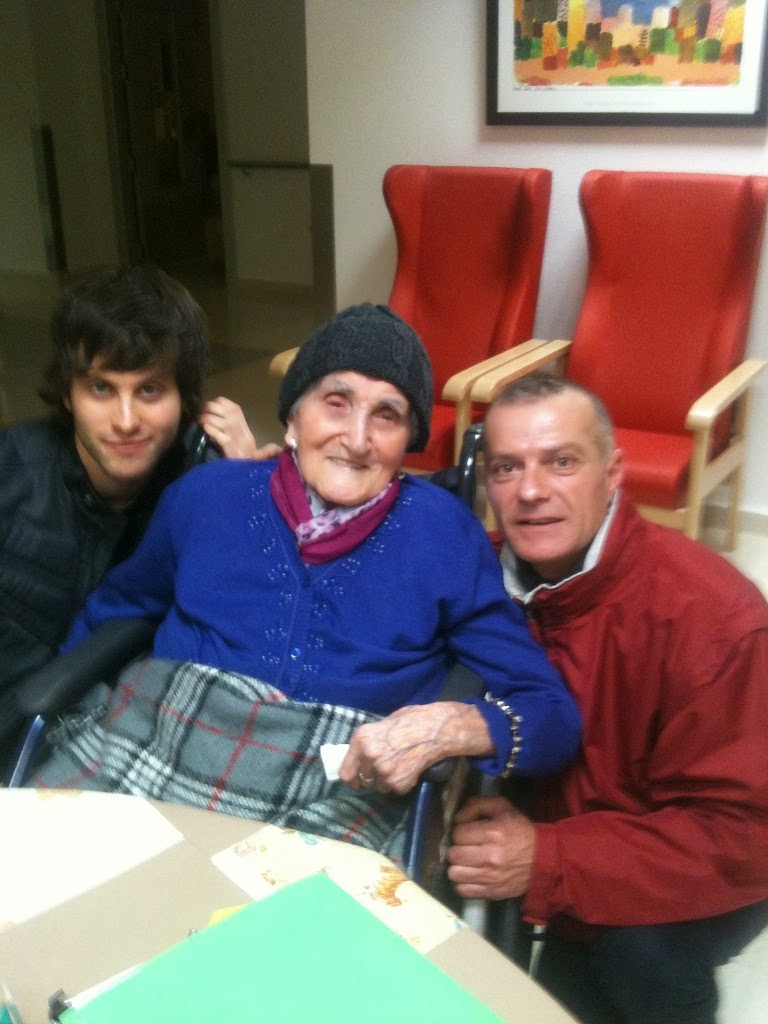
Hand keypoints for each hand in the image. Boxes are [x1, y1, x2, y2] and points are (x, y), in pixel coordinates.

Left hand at [199, 398, 281, 459]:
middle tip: (200, 415)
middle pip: (215, 407)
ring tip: (200, 423)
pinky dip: (210, 430)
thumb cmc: (244, 446)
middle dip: (204, 410)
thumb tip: (213, 413)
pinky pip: (217, 433)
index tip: (207, 410)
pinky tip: (206, 429)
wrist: (251, 462)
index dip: (211, 404)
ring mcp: (232, 432)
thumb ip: (229, 420)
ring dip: (204, 419)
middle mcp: (236, 421)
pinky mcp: (228, 444)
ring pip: (214, 419)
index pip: (222, 401)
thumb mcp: (240, 429)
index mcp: (239, 416)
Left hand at [338, 702, 493, 795]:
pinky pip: (396, 789)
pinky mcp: (399, 783)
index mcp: (362, 740)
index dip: (352, 778)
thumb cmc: (412, 720)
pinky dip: (403, 783)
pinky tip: (411, 769)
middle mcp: (369, 757)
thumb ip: (369, 741)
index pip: (345, 773)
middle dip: (374, 776)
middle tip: (387, 766)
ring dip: (388, 780)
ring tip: (401, 765)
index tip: (358, 779)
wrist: (437, 729)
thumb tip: (360, 756)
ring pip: (380, 787)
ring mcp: (384, 772)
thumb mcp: (383, 724)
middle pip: (365, 781)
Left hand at [446, 795, 534, 899]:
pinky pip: (463, 890)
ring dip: (458, 867)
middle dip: (457, 849)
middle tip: (465, 848)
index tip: (467, 833)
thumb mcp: (503, 808)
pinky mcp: (492, 892)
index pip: (458, 834)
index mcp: (493, 833)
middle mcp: (490, 856)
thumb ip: (477, 805)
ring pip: (454, 874)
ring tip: (466, 862)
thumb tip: (457, 817)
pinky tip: (470, 875)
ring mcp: (490, 877)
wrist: (544, 859)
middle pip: (454, 855)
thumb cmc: (521, 831)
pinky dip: (463, 883)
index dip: (460, 832)